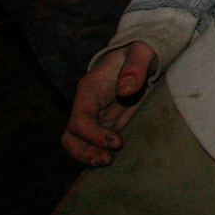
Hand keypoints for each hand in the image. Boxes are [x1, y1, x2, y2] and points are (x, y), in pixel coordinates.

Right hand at [60, 41, 155, 166]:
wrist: (143, 54)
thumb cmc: (140, 51)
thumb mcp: (142, 51)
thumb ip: (135, 66)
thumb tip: (125, 90)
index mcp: (90, 88)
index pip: (80, 119)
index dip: (93, 134)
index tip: (117, 142)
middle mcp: (88, 105)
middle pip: (71, 136)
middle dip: (84, 151)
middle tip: (107, 160)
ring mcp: (97, 116)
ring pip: (79, 143)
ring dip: (90, 156)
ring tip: (110, 163)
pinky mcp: (109, 124)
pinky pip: (97, 144)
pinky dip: (102, 153)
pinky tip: (116, 163)